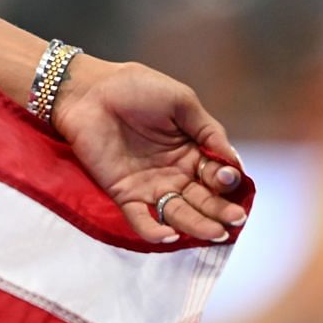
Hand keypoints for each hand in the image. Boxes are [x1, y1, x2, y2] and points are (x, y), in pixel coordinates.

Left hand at [50, 53, 249, 243]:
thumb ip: (208, 131)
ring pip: (178, 214)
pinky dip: (154, 231)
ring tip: (214, 233)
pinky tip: (170, 235)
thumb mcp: (180, 102)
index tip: (227, 178)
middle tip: (236, 219)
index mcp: (192, 152)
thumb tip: (234, 162)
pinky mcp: (123, 193)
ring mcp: (150, 186)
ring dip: (197, 225)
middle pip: (204, 200)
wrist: (87, 89)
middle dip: (221, 211)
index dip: (226, 180)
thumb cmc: (134, 87)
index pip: (217, 176)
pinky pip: (141, 219)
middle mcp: (175, 174)